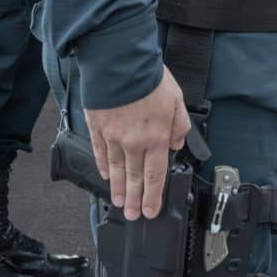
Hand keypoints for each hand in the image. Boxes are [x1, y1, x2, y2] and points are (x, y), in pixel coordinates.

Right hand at [84, 66, 190, 220]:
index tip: (150, 211)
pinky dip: (103, 166)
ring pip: (116, 169)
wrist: (119, 61)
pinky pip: (100, 153)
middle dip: (134, 199)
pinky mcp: (97, 128)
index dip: (153, 196)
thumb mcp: (176, 98)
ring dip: (117, 188)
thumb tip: (176, 143)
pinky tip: (105, 175)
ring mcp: (113, 137)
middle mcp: (134, 142)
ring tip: (118, 201)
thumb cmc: (148, 76)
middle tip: (131, 214)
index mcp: (156, 136)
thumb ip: (179, 125)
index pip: (155, 175)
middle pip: (134, 178)